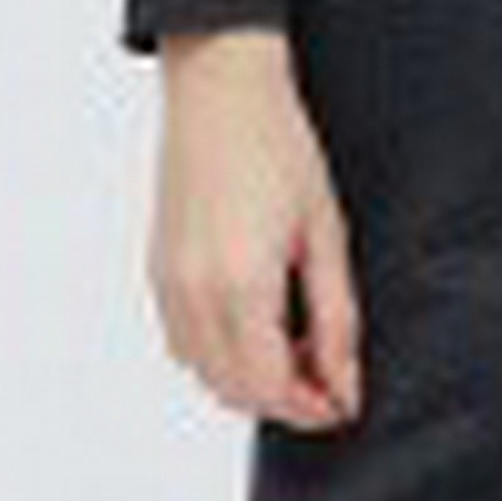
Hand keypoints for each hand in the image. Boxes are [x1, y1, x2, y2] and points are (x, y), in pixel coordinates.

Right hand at [147, 28, 364, 432]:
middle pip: (234, 390)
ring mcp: (166, 284)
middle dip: (285, 398)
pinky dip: (220, 353)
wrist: (220, 93)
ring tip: (300, 343)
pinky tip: (260, 320)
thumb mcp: (326, 231)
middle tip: (330, 373)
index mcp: (240, 284)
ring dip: (251, 379)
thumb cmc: (281, 149)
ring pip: (204, 373)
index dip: (311, 407)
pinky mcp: (156, 271)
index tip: (345, 402)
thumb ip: (336, 316)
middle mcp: (192, 294)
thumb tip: (345, 383)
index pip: (269, 387)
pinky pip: (183, 341)